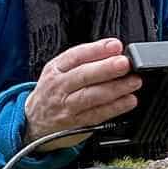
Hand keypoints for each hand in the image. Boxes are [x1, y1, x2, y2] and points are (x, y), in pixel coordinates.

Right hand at [24, 38, 140, 151]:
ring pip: (91, 96)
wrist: (33, 122)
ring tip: (134, 81)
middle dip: (106, 68)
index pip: (76, 55)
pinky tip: (128, 101)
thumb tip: (115, 50)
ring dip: (115, 88)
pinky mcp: (75, 123)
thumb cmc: (54, 92)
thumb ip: (85, 61)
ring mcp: (66, 106)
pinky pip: (96, 114)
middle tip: (125, 63)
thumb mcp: (60, 71)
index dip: (97, 49)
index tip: (116, 46)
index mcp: (56, 69)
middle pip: (83, 75)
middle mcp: (59, 86)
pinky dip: (114, 108)